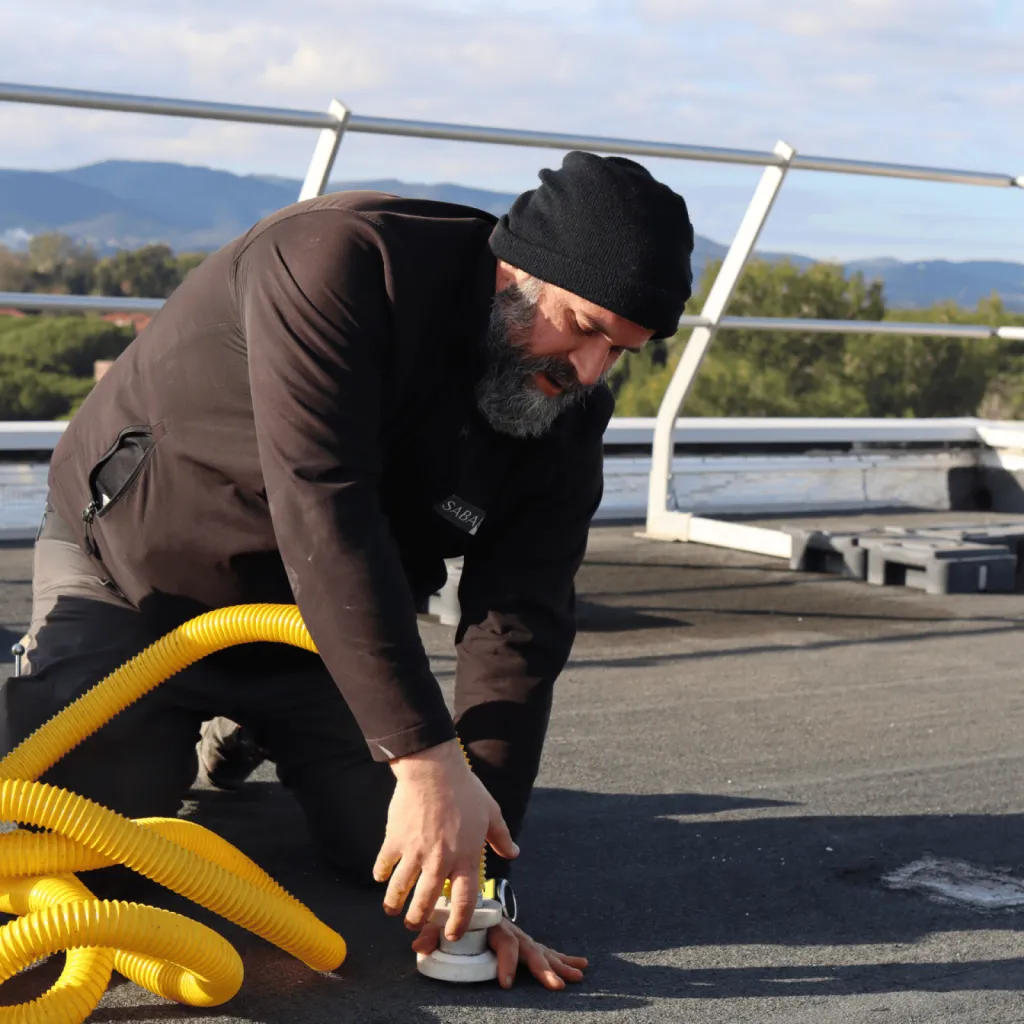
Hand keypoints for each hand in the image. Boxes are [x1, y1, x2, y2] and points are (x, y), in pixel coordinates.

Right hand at [372, 739, 518, 939]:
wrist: (433, 769)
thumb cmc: (464, 789)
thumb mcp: (491, 813)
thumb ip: (501, 837)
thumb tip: (514, 853)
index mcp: (466, 858)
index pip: (464, 902)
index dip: (457, 923)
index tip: (452, 933)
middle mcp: (440, 862)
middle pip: (425, 904)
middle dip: (419, 920)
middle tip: (414, 924)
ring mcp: (415, 853)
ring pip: (400, 891)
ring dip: (394, 904)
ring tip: (392, 910)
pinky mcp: (395, 841)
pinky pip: (384, 865)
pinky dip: (380, 874)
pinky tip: (380, 877)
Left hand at [412, 917, 588, 990]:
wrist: (464, 888)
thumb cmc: (452, 909)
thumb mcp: (441, 919)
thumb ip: (432, 931)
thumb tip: (419, 944)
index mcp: (492, 924)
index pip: (503, 942)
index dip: (506, 962)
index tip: (506, 983)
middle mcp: (508, 929)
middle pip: (528, 947)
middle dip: (542, 967)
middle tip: (555, 984)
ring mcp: (518, 935)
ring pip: (540, 950)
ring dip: (558, 963)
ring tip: (577, 976)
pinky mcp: (522, 943)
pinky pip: (544, 951)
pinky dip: (561, 958)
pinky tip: (579, 968)